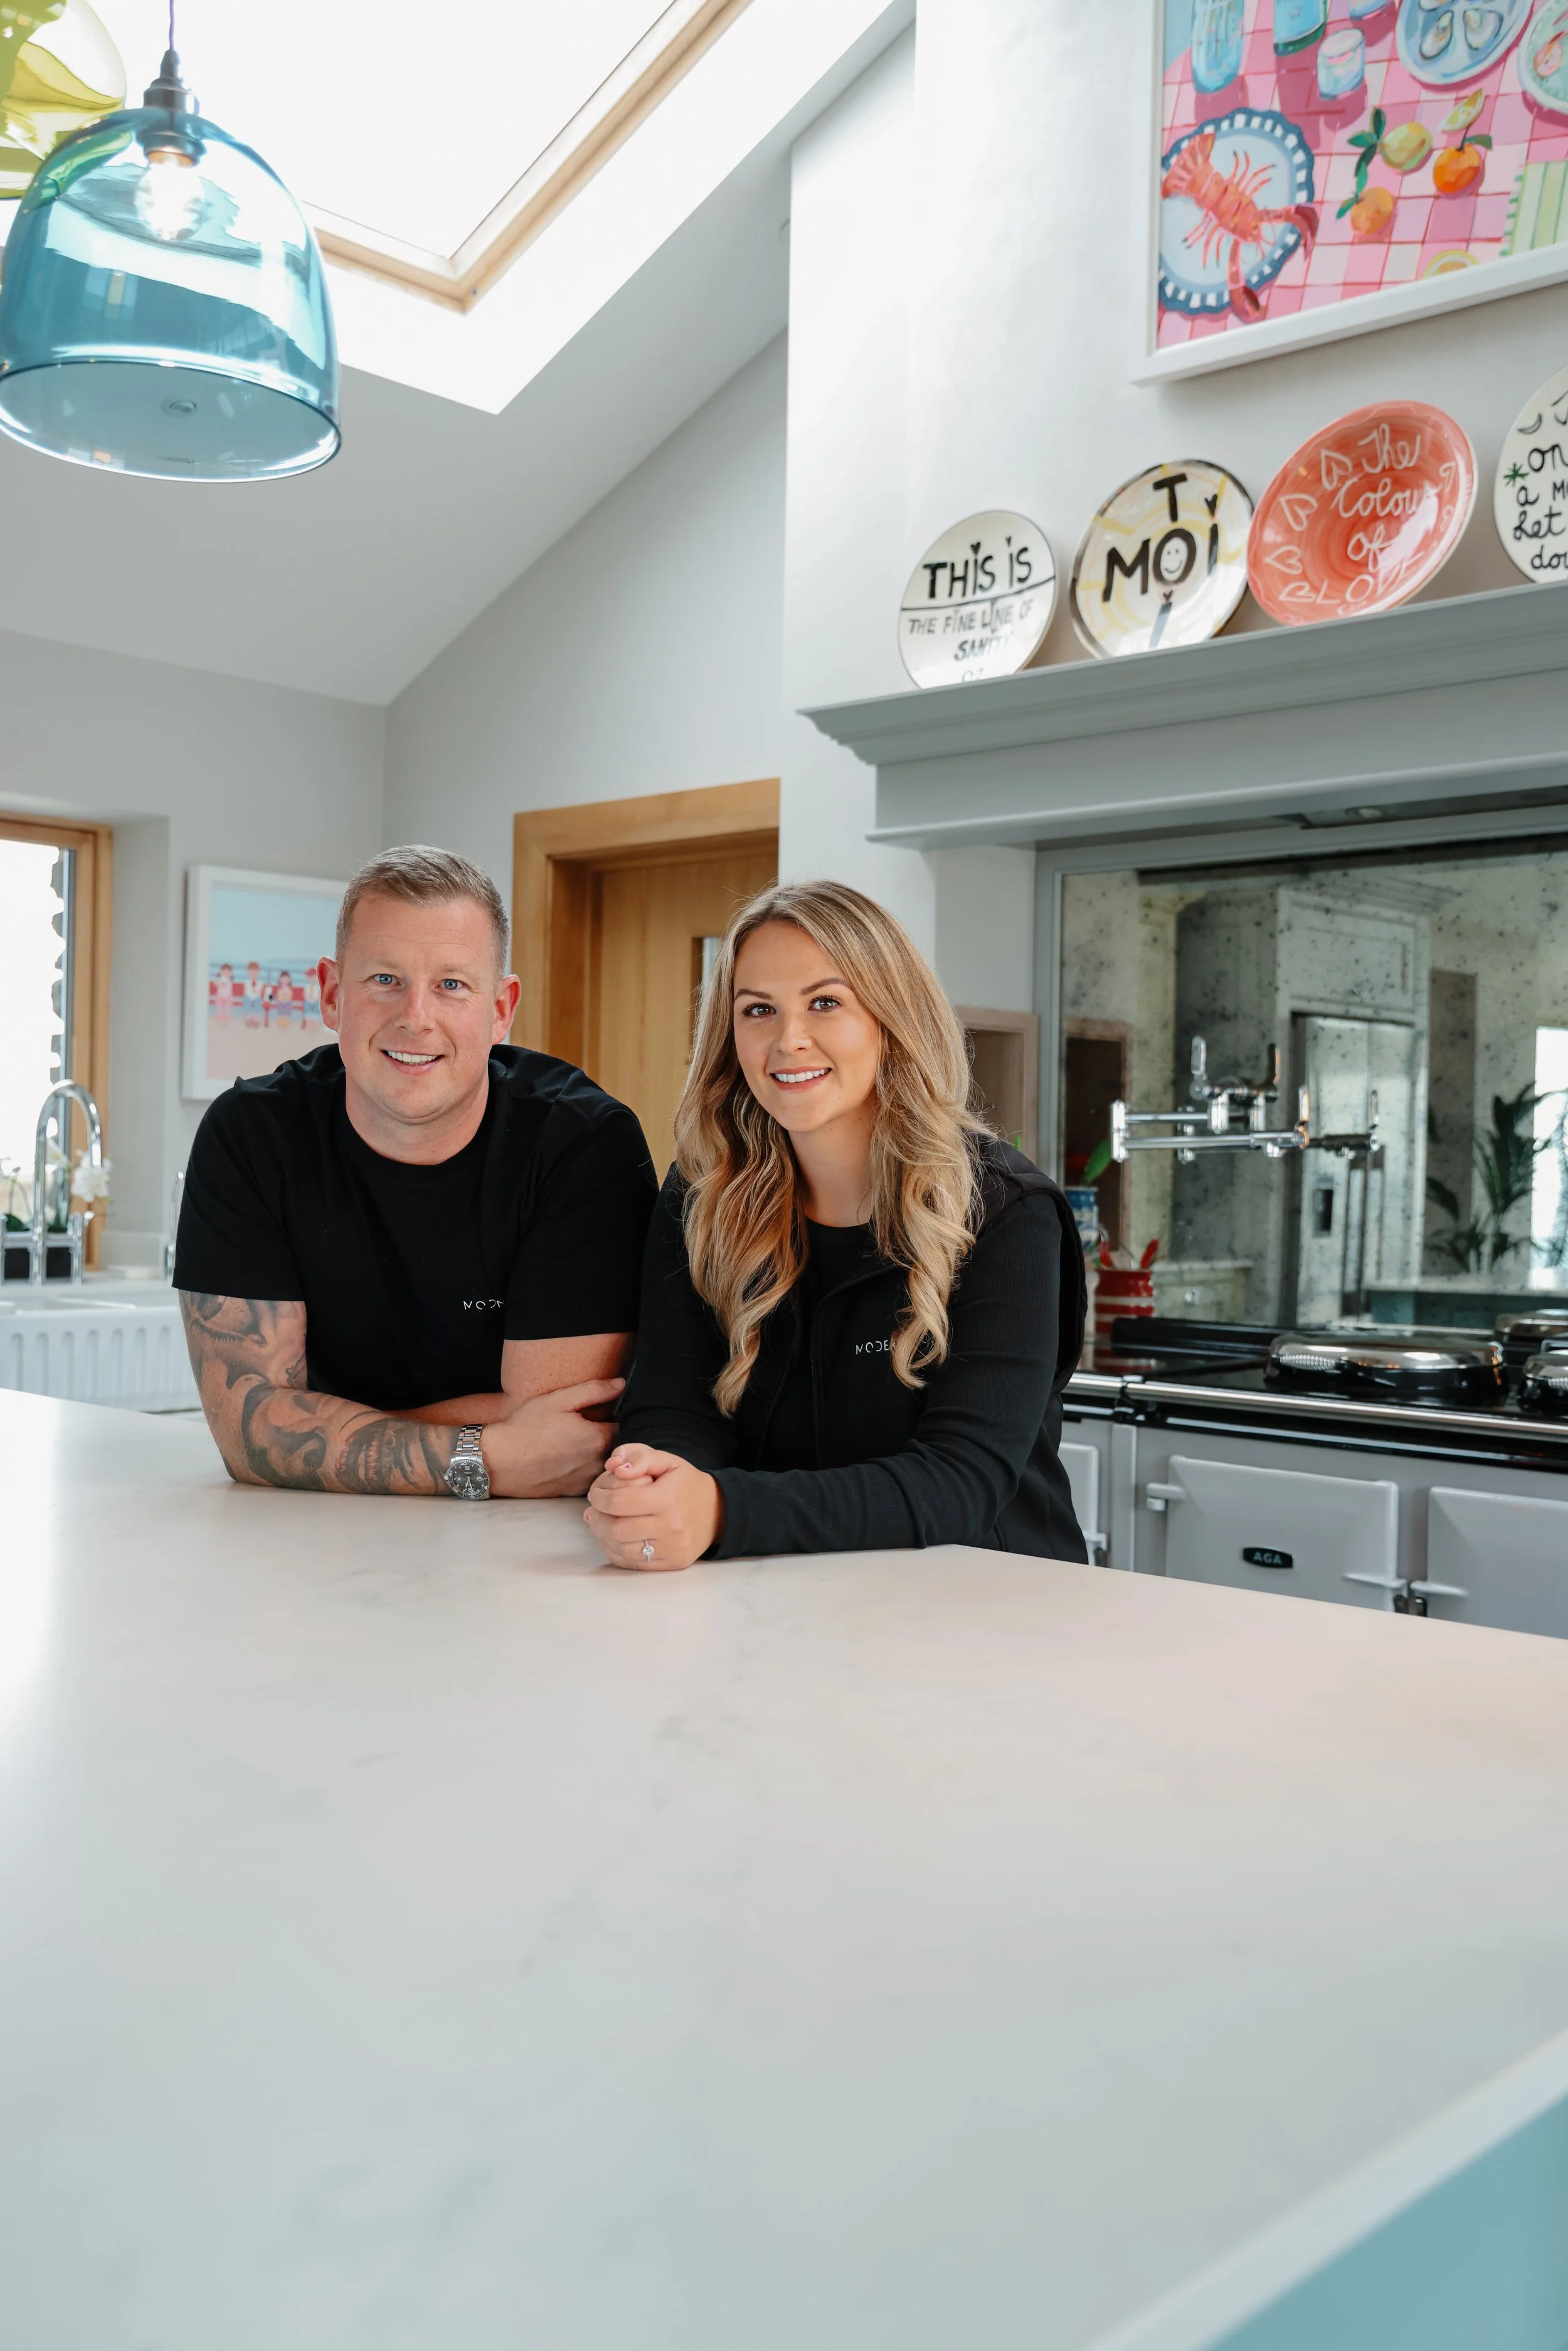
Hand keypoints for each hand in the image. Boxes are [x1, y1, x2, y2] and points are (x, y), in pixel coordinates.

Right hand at [480, 1378, 624, 1498]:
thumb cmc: (526, 1428)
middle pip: (615, 1447)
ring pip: (604, 1465)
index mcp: (598, 1439)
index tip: (598, 1416)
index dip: (612, 1418)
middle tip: (582, 1430)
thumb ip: (594, 1391)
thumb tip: (620, 1385)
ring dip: (596, 1456)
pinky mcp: (573, 1492)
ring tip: (572, 1446)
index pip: (623, 1426)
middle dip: (606, 1437)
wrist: (499, 1461)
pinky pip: (589, 1478)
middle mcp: (597, 1463)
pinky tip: (565, 1461)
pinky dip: (583, 1470)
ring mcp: (586, 1481)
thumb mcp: (559, 1400)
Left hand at [584, 1444, 723, 1569]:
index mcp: (667, 1498)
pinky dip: (615, 1551)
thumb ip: (639, 1456)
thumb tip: (614, 1467)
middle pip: (616, 1529)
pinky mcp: (671, 1563)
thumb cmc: (685, 1484)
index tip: (595, 1493)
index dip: (599, 1497)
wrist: (718, 1512)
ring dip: (603, 1536)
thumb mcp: (667, 1461)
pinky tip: (612, 1538)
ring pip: (621, 1549)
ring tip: (600, 1523)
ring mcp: (672, 1548)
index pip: (619, 1501)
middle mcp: (671, 1526)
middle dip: (597, 1518)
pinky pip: (632, 1563)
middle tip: (593, 1510)